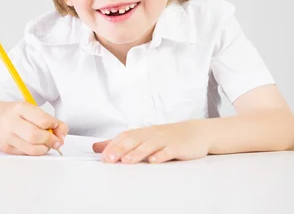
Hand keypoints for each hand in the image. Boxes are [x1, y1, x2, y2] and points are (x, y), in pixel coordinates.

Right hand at [0, 102, 67, 155]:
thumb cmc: (12, 113)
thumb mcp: (29, 109)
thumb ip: (47, 118)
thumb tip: (62, 131)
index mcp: (19, 108)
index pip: (41, 119)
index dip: (54, 125)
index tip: (57, 126)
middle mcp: (10, 122)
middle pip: (35, 135)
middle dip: (50, 140)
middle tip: (56, 140)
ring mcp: (7, 137)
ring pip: (31, 148)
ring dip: (45, 148)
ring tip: (48, 144)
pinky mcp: (6, 148)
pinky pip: (26, 153)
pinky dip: (36, 151)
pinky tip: (37, 146)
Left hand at [92, 120, 209, 163]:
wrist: (196, 132)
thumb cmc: (166, 137)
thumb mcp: (142, 138)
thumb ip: (120, 143)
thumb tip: (97, 148)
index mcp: (142, 133)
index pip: (124, 137)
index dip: (113, 146)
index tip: (103, 157)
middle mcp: (151, 135)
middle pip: (134, 141)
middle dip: (120, 150)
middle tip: (109, 160)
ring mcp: (165, 140)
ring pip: (149, 145)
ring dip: (137, 153)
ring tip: (127, 161)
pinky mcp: (178, 147)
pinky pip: (169, 151)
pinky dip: (161, 155)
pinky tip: (154, 161)